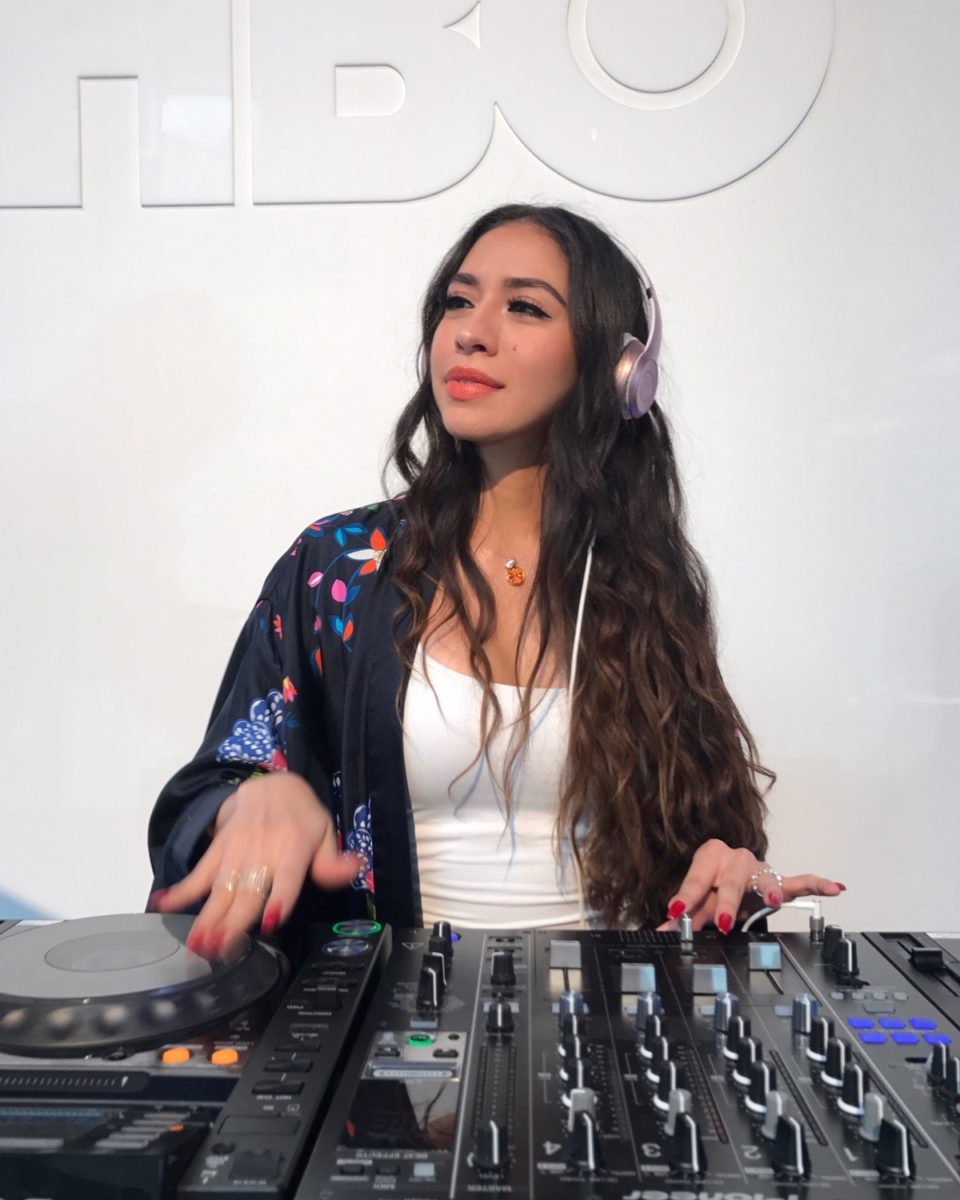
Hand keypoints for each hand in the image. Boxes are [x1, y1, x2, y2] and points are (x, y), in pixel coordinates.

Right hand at [150, 772, 361, 957]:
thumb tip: (354, 868)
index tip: (270, 920)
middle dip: (234, 921)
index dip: (280, 898)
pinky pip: (199, 871)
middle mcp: (263, 851)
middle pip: (249, 890)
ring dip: (208, 916)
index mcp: (293, 849)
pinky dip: (181, 888)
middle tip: (220, 950)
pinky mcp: (218, 849)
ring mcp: (236, 851)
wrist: (271, 784)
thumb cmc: (301, 816)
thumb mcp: (324, 832)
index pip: (287, 877)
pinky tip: (163, 904)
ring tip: (197, 942)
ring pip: (222, 887)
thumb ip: (333, 860)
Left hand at [656, 838, 845, 933]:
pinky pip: (800, 882)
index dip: (687, 896)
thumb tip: (661, 933)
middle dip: (726, 900)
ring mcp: (759, 869)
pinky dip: (817, 884)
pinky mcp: (778, 882)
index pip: (698, 878)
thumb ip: (683, 916)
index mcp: (710, 856)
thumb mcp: (696, 899)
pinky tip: (835, 888)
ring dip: (767, 889)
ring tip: (771, 899)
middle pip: (731, 879)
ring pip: (764, 878)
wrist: (728, 871)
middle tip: (721, 921)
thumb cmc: (712, 884)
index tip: (677, 911)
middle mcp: (735, 858)